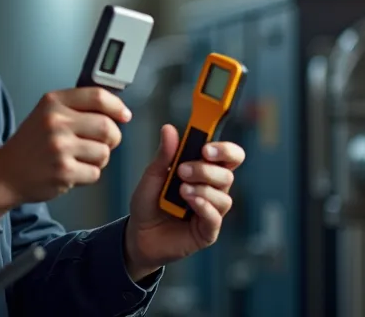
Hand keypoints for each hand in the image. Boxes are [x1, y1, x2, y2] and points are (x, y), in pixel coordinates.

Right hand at [0, 87, 130, 217]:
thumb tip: (116, 110)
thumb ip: (76, 108)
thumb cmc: (30, 145)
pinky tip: (72, 172)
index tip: (124, 115)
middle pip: (107, 127)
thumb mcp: (46, 113)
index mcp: (53, 102)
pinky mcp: (63, 171)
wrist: (6, 173)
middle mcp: (55, 121)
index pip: (97, 96)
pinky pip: (95, 173)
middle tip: (103, 143)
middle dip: (112, 139)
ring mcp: (59, 147)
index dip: (117, 107)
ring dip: (99, 159)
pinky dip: (88, 175)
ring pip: (104, 152)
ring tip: (80, 159)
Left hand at [123, 124, 245, 280]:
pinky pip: (215, 218)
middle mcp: (212, 190)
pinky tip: (190, 202)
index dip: (224, 149)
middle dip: (206, 170)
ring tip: (181, 190)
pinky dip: (204, 207)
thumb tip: (169, 129)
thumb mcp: (152, 177)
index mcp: (203, 171)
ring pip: (224, 196)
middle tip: (182, 171)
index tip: (206, 148)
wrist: (137, 235)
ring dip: (203, 189)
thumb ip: (164, 156)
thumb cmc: (148, 203)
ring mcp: (211, 211)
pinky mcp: (207, 231)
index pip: (227, 156)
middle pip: (227, 175)